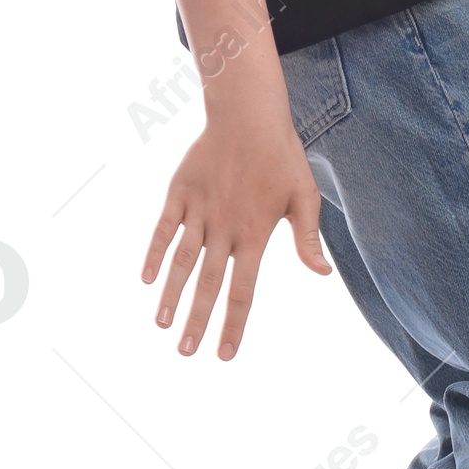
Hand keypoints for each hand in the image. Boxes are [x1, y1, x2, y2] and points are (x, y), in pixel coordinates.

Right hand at [142, 98, 331, 359]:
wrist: (248, 114)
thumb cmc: (281, 156)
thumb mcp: (304, 197)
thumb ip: (309, 239)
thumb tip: (321, 274)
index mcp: (255, 234)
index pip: (243, 291)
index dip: (233, 324)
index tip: (224, 354)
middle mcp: (224, 228)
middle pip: (208, 284)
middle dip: (197, 321)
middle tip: (186, 352)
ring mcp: (199, 210)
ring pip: (181, 261)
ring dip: (171, 295)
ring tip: (162, 324)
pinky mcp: (180, 192)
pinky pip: (164, 228)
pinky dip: (155, 253)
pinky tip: (146, 279)